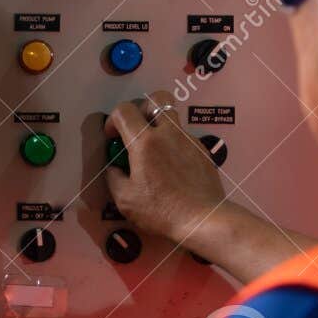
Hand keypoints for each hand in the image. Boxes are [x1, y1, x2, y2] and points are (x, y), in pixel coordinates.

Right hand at [104, 91, 226, 247]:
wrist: (204, 219)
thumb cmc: (161, 211)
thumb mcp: (125, 199)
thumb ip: (114, 177)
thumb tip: (116, 168)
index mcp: (145, 143)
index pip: (124, 110)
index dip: (113, 119)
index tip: (113, 137)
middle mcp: (169, 134)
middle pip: (158, 98)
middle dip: (143, 107)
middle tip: (137, 129)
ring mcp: (189, 140)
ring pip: (172, 119)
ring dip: (159, 128)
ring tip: (155, 155)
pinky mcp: (203, 151)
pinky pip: (184, 139)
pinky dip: (173, 146)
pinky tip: (172, 171)